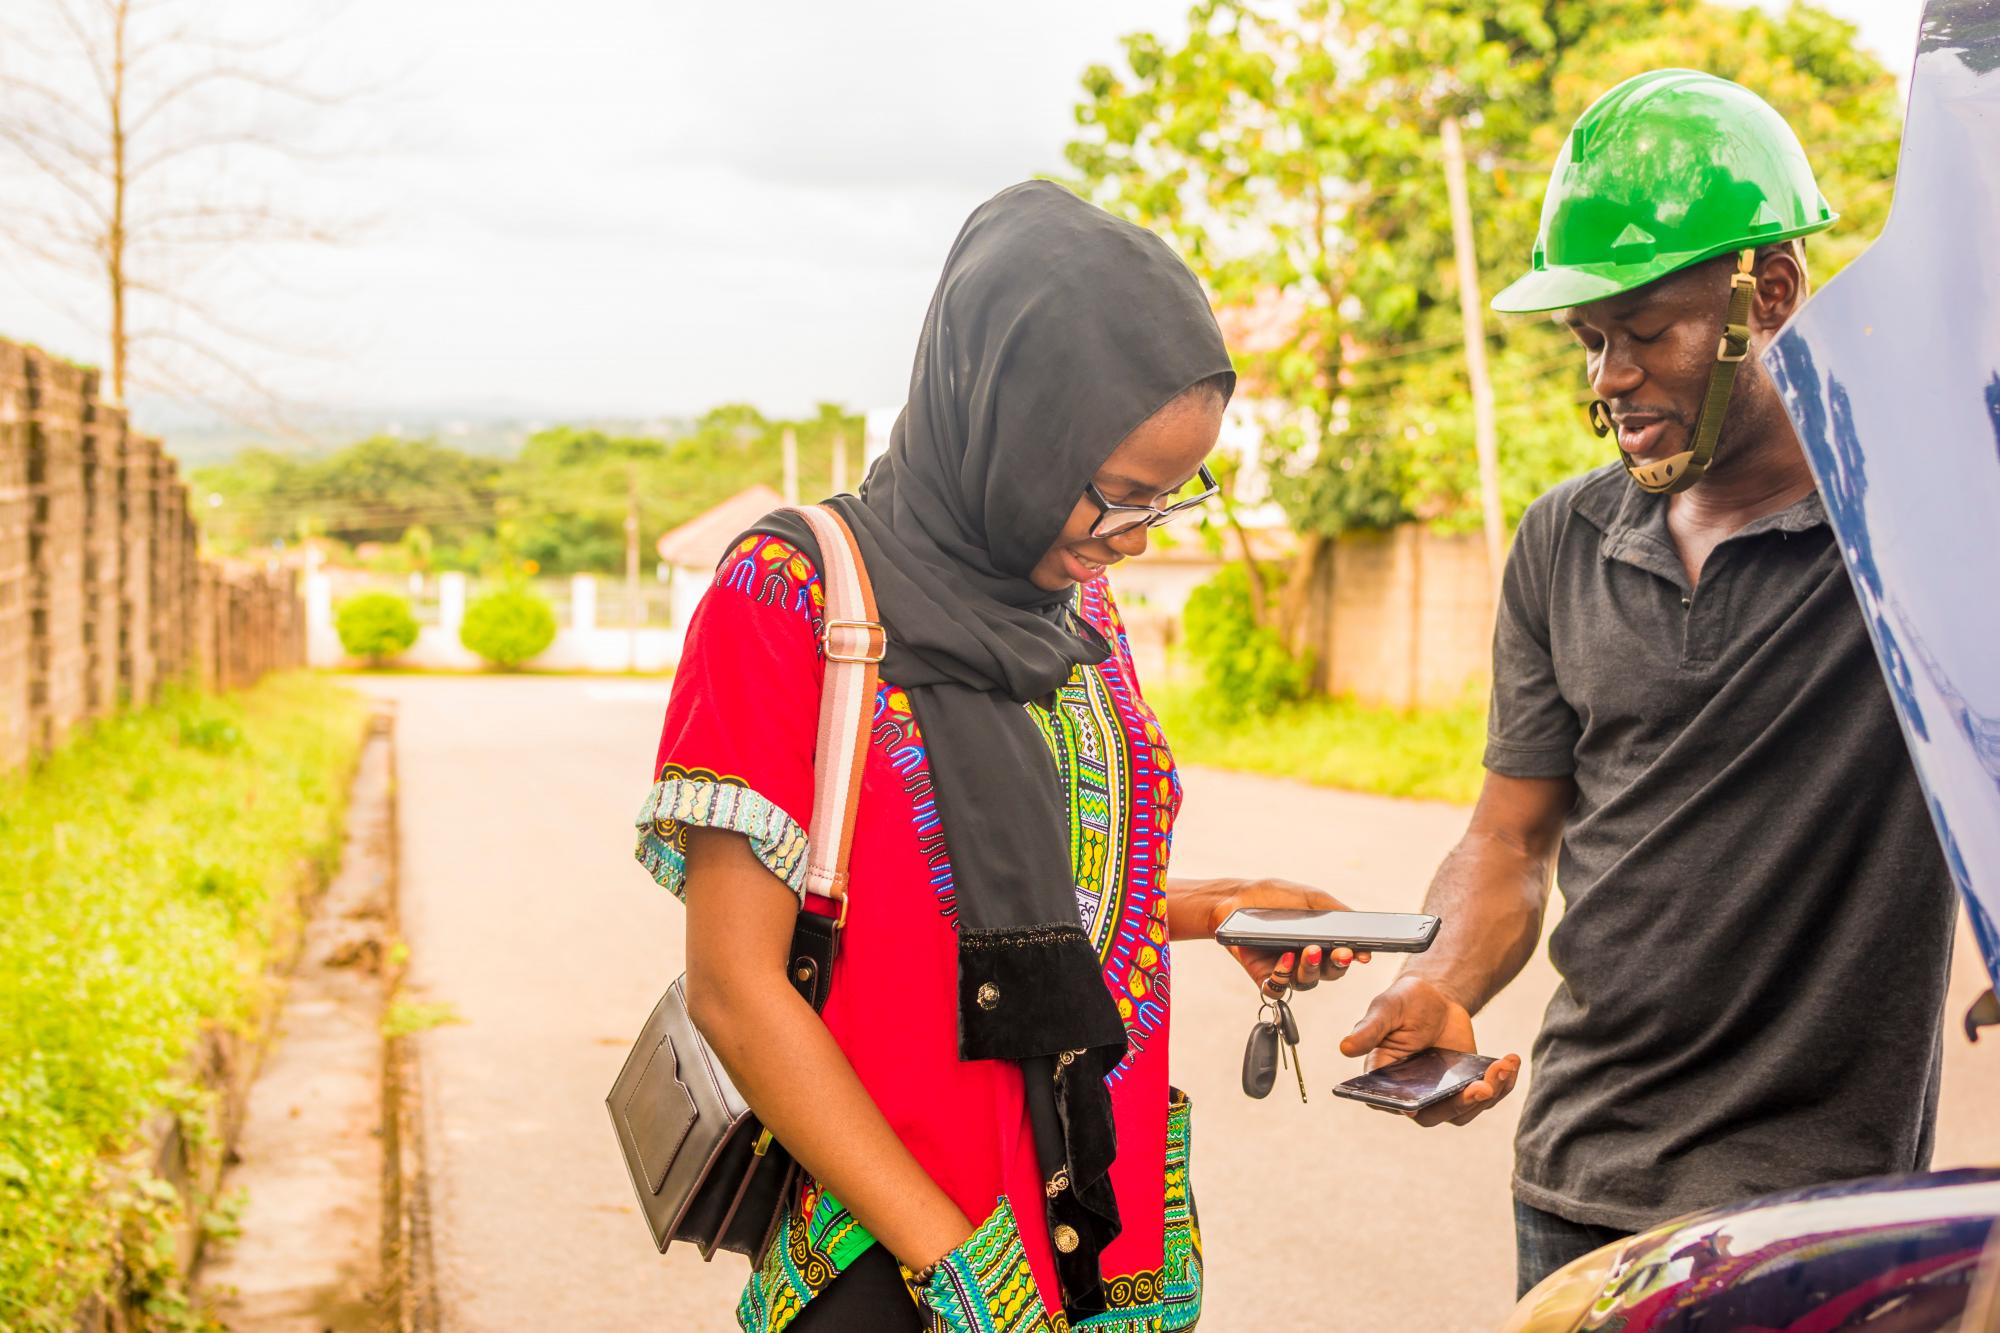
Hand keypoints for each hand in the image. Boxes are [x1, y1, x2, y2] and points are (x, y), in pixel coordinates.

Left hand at [1169, 878, 1371, 992]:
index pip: (1343, 957)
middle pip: (1330, 973)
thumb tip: (1358, 925)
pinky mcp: (1264, 976)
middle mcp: (1307, 961)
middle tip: (1339, 952)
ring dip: (1311, 968)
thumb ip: (1335, 911)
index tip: (1362, 953)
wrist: (1236, 899)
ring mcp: (1286, 970)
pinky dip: (1281, 978)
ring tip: (1308, 950)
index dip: (1355, 957)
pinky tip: (1283, 959)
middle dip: (1337, 965)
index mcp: (1322, 943)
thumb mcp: (1310, 898)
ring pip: (1307, 982)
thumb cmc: (1274, 898)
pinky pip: (1277, 989)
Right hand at [1338, 974, 1520, 1126]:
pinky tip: (1510, 1062)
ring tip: (1504, 1065)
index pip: (1386, 1102)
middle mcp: (1411, 1094)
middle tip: (1482, 1086)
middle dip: (1460, 1104)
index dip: (1402, 1108)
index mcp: (1383, 1078)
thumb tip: (1345, 1047)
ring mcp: (1440, 1096)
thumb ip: (1369, 1028)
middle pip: (1433, 1115)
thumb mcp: (1386, 1008)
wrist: (1437, 999)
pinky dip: (1502, 1084)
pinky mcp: (1465, 1089)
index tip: (1418, 1106)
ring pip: (1463, 1112)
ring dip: (1488, 1094)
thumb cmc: (1405, 1002)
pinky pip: (1486, 1098)